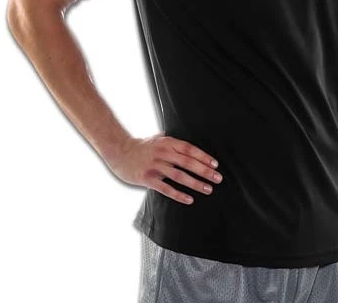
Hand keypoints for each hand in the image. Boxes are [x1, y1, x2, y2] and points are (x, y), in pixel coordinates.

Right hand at [106, 132, 222, 204]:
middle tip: (218, 178)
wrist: (119, 152)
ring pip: (179, 176)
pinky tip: (189, 199)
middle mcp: (162, 153)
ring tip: (208, 189)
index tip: (215, 164)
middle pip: (187, 162)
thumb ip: (172, 140)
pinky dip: (178, 194)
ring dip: (195, 183)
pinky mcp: (147, 178)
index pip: (189, 149)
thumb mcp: (158, 138)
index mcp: (167, 142)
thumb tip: (188, 144)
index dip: (203, 157)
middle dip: (204, 171)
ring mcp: (155, 166)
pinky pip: (165, 188)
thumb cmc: (141, 146)